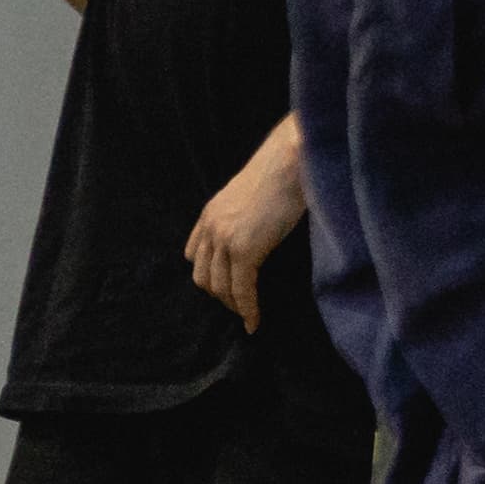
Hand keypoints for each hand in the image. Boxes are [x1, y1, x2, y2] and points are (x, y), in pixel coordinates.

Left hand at [185, 159, 312, 329]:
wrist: (290, 161)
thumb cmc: (281, 173)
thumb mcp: (249, 195)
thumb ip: (241, 216)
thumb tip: (253, 233)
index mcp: (209, 215)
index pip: (194, 255)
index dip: (208, 274)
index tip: (224, 286)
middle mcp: (210, 229)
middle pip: (204, 276)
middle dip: (220, 295)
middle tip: (239, 306)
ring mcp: (225, 240)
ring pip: (221, 287)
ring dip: (234, 306)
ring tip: (248, 316)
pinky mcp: (245, 250)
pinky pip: (242, 289)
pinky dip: (248, 309)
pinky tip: (254, 322)